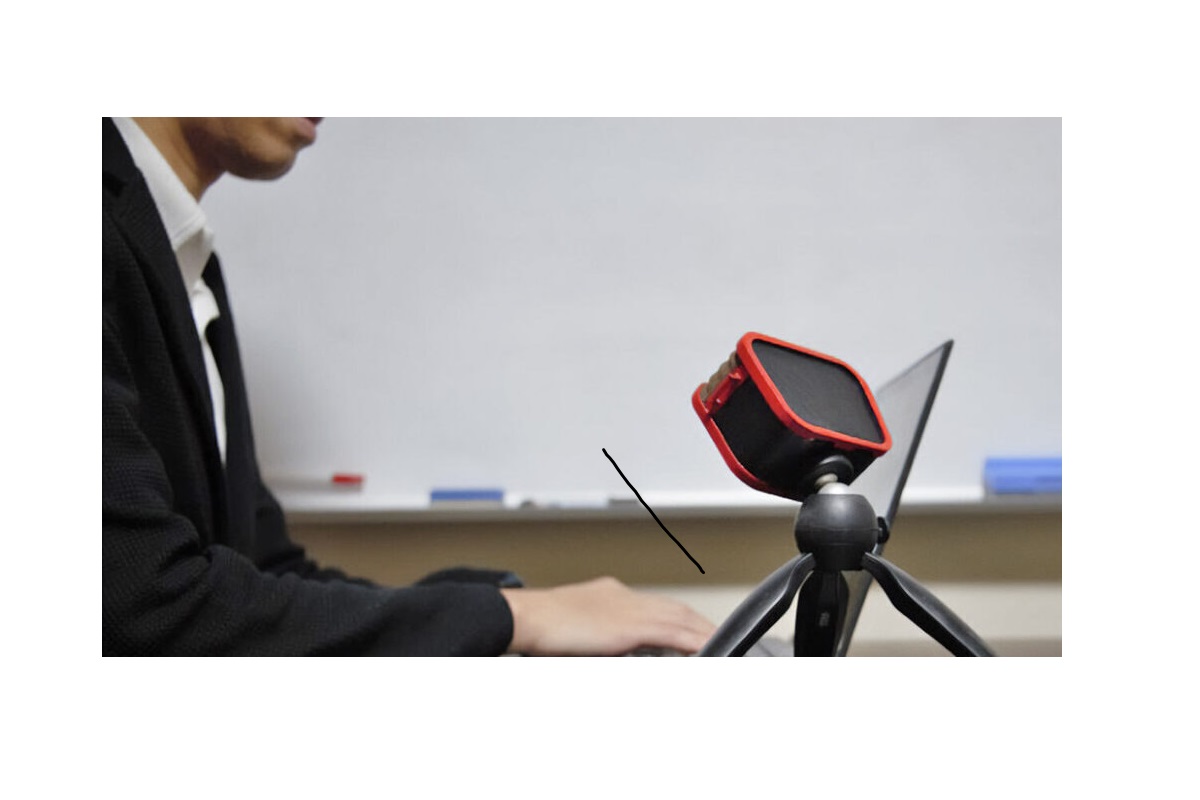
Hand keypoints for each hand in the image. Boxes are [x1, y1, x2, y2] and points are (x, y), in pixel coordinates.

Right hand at [500, 576, 716, 655]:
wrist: (524, 617)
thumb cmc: (539, 629)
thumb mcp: (576, 632)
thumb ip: (601, 640)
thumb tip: (612, 651)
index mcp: (611, 594)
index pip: (656, 606)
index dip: (678, 618)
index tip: (692, 631)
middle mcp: (624, 597)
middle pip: (675, 610)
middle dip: (698, 624)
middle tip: (719, 637)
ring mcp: (629, 609)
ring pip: (680, 619)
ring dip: (702, 632)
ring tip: (722, 645)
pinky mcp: (630, 627)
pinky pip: (674, 634)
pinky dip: (695, 642)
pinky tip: (708, 649)